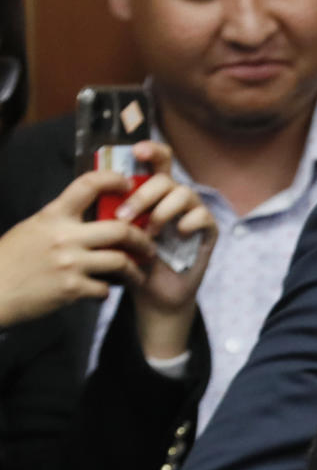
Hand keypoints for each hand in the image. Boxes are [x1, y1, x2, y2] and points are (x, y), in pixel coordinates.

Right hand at [0, 170, 155, 327]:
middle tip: (149, 246)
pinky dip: (107, 291)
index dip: (112, 179)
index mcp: (53, 216)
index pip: (87, 185)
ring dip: (136, 270)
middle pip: (121, 229)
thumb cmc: (11, 259)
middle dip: (143, 239)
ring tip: (138, 275)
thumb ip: (61, 222)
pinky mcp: (72, 289)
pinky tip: (104, 290)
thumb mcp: (32, 229)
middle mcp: (64, 236)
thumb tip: (90, 217)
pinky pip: (105, 288)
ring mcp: (70, 263)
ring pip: (121, 261)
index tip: (128, 184)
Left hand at [114, 142, 215, 360]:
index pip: (158, 161)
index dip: (151, 150)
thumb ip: (114, 209)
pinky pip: (202, 216)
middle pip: (166, 178)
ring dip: (161, 211)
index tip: (136, 152)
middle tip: (125, 217)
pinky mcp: (209, 231)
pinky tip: (177, 235)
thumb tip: (99, 188)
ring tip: (149, 233)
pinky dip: (188, 222)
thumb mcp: (117, 231)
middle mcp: (176, 199)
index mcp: (155, 193)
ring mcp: (194, 214)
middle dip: (142, 195)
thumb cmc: (134, 261)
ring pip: (183, 193)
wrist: (153, 293)